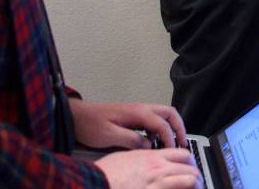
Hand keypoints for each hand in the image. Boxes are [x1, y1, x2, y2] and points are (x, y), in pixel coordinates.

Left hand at [71, 99, 187, 149]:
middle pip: (169, 113)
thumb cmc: (89, 124)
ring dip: (170, 127)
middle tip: (182, 142)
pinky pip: (153, 120)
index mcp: (137, 112)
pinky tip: (152, 142)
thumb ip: (130, 140)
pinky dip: (159, 130)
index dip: (170, 137)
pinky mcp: (133, 116)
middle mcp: (140, 109)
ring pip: (163, 115)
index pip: (162, 123)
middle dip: (178, 127)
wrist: (76, 116)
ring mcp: (137, 111)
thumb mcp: (108, 135)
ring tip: (170, 143)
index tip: (173, 149)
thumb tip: (147, 145)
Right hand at [95, 148, 200, 188]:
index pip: (183, 154)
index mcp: (152, 157)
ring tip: (196, 188)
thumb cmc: (104, 174)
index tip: (191, 167)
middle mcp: (159, 169)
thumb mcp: (125, 156)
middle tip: (197, 182)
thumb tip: (148, 155)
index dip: (190, 161)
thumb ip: (141, 155)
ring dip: (195, 185)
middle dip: (197, 176)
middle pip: (190, 168)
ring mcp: (158, 184)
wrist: (93, 184)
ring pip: (190, 181)